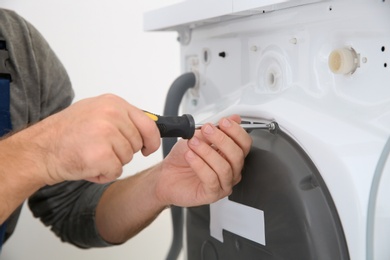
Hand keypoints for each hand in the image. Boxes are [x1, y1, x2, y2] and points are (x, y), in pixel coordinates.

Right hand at [29, 94, 160, 183]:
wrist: (39, 149)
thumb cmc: (65, 133)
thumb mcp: (95, 112)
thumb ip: (121, 117)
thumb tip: (149, 125)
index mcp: (112, 103)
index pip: (148, 123)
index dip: (152, 139)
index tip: (149, 147)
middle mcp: (111, 114)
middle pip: (137, 143)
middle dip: (123, 151)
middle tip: (100, 148)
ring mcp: (106, 133)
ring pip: (127, 158)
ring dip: (112, 162)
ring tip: (91, 154)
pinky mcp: (101, 154)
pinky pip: (116, 171)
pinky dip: (104, 174)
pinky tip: (88, 165)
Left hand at [155, 115, 251, 206]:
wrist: (165, 176)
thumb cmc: (182, 159)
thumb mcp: (198, 138)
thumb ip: (215, 130)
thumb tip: (232, 118)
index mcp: (230, 156)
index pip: (245, 144)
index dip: (236, 132)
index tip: (223, 122)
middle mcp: (230, 170)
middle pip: (237, 155)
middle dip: (221, 139)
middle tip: (206, 130)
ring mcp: (223, 184)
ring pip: (224, 167)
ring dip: (207, 152)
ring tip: (193, 143)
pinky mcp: (212, 194)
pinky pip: (211, 179)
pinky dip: (200, 165)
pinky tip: (190, 156)